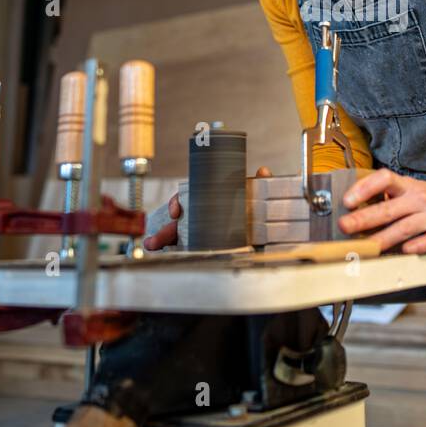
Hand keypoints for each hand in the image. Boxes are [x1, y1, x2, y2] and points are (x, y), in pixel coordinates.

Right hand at [142, 166, 273, 250]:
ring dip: (163, 241)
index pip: (190, 198)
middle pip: (181, 222)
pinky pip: (189, 249)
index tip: (176, 211)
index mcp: (215, 201)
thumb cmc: (263, 212)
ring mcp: (206, 233)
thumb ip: (263, 184)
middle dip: (164, 231)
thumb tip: (263, 171)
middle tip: (154, 241)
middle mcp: (206, 216)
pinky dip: (175, 252)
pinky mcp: (210, 247)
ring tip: (152, 247)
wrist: (273, 233)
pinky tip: (164, 255)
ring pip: (180, 235)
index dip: (178, 202)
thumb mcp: (262, 197)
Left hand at [336, 168, 425, 253]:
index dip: (364, 188)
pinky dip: (417, 246)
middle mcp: (420, 199)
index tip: (347, 200)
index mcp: (408, 186)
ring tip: (365, 248)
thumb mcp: (412, 189)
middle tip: (345, 226)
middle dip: (364, 218)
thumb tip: (355, 211)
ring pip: (405, 227)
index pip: (384, 179)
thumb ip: (389, 197)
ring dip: (383, 238)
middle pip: (389, 208)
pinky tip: (404, 251)